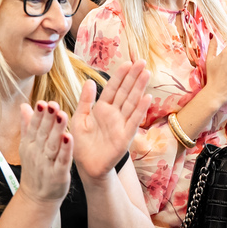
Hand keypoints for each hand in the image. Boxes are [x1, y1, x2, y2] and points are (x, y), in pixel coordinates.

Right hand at [16, 101, 73, 203]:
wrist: (37, 198)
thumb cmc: (35, 168)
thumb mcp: (27, 147)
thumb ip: (27, 126)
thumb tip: (24, 106)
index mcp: (29, 145)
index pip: (34, 127)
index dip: (38, 115)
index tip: (43, 102)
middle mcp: (37, 153)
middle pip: (43, 134)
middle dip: (48, 118)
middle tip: (53, 104)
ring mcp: (47, 164)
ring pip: (52, 145)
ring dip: (57, 130)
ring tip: (62, 116)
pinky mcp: (58, 175)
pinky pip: (62, 161)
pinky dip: (66, 150)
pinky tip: (70, 138)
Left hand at [71, 60, 151, 180]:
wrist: (87, 166)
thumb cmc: (82, 144)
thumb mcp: (80, 118)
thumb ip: (85, 100)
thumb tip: (89, 80)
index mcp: (102, 108)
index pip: (112, 88)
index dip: (119, 76)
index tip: (127, 63)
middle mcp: (114, 114)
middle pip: (125, 92)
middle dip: (133, 77)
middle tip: (141, 61)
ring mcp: (121, 124)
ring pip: (131, 102)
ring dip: (139, 88)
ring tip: (146, 73)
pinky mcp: (125, 137)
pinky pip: (133, 121)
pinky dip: (140, 110)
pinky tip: (147, 98)